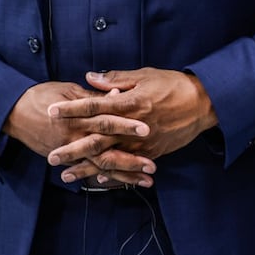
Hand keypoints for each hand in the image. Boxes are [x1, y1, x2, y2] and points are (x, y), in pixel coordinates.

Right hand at [4, 81, 154, 186]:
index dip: (126, 125)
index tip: (147, 130)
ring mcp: (69, 150)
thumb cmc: (41, 96)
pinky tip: (121, 183)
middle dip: (130, 160)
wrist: (12, 113)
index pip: (107, 120)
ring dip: (123, 175)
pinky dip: (103, 177)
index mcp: (78, 116)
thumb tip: (117, 94)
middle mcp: (74, 137)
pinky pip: (86, 170)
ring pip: (99, 166)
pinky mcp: (63, 158)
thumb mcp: (68, 90)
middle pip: (106, 150)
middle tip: (152, 166)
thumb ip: (93, 96)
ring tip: (145, 181)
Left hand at [44, 68, 217, 185]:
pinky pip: (129, 166)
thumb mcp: (145, 75)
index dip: (72, 109)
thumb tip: (90, 77)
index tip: (52, 112)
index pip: (94, 106)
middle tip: (51, 156)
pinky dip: (113, 174)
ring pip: (110, 158)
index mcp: (130, 103)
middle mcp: (133, 126)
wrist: (203, 104)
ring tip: (66, 175)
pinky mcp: (153, 153)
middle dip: (73, 149)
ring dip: (87, 167)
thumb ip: (116, 79)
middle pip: (97, 139)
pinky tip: (97, 178)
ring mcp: (143, 143)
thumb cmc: (174, 85)